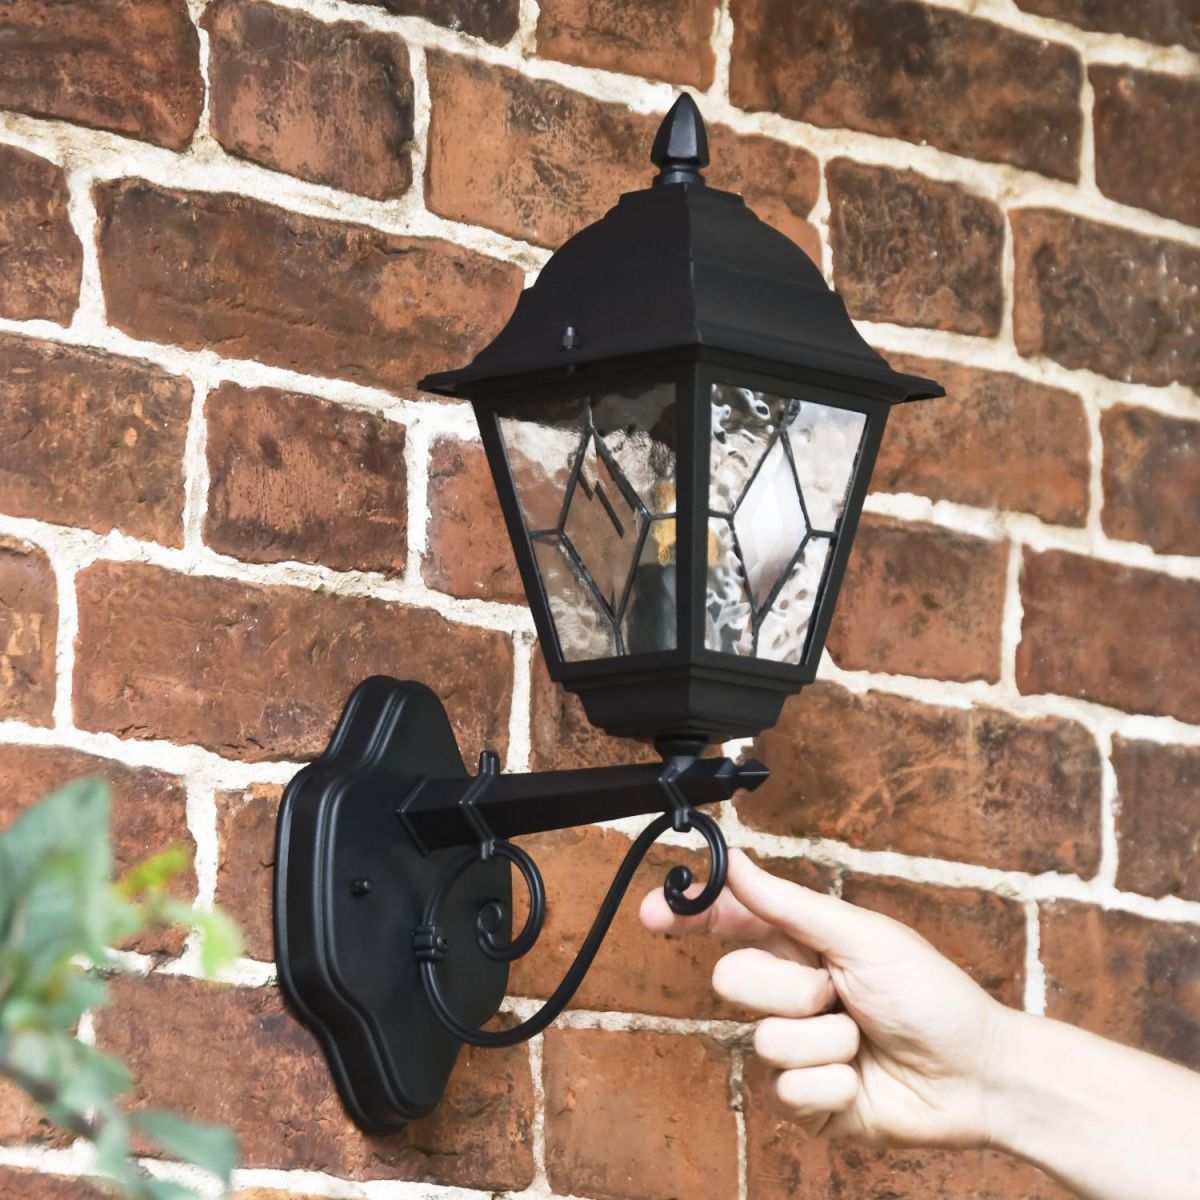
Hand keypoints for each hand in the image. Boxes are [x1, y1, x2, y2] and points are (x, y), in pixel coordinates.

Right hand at [640, 849, 1011, 1148]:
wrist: (976, 1075)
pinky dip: (830, 1085)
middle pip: (733, 980)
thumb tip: (733, 860)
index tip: (653, 912)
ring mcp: (795, 1047)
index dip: (687, 914)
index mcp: (800, 942)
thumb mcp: (859, 935)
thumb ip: (787, 904)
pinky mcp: (805, 1101)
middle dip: (785, 987)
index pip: (728, 921)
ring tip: (861, 1038)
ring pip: (763, 1041)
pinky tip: (859, 1080)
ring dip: (823, 1040)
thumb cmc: (930, 994)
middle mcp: (789, 992)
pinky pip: (786, 1091)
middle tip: (831, 990)